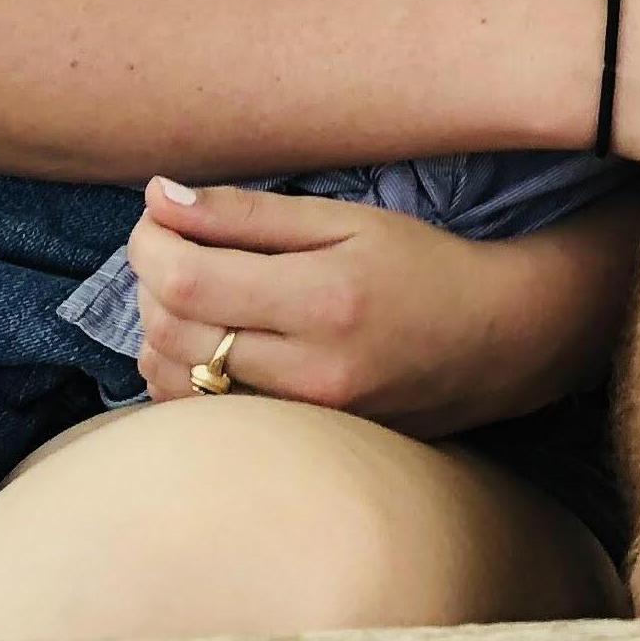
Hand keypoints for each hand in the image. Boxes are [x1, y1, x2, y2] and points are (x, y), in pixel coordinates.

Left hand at [129, 177, 547, 439]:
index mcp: (322, 298)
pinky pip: (202, 415)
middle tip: (168, 244)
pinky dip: (181, 373)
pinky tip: (205, 338)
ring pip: (176, 383)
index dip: (149, 245)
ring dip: (157, 329)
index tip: (154, 215)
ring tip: (187, 287)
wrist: (491, 342)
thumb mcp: (345, 220)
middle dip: (148, 281)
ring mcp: (300, 418)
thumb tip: (158, 197)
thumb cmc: (420, 265)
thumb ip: (247, 214)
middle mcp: (307, 369)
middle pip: (172, 333)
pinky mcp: (295, 443)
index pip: (188, 281)